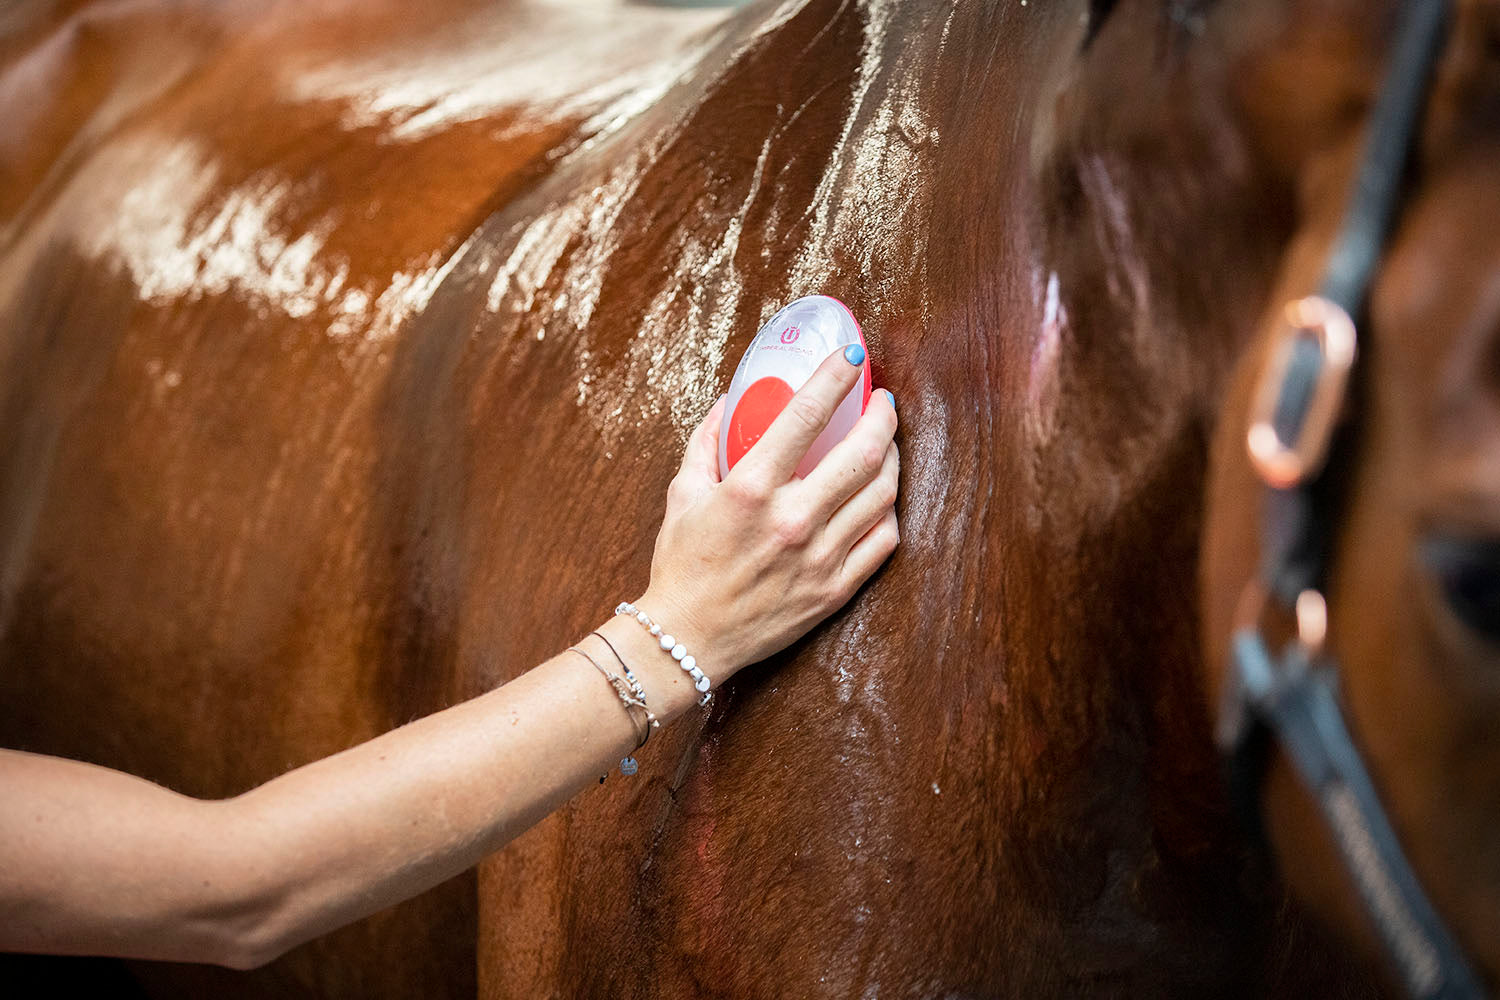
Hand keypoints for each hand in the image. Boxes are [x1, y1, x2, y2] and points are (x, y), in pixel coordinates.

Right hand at [639, 346, 899, 677]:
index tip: (851, 358)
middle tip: (882, 403)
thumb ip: (707, 441)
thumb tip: (731, 400)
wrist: (687, 640)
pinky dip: (888, 511)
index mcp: (751, 489)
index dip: (835, 377)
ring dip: (892, 458)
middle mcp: (792, 521)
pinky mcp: (834, 590)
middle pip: (863, 453)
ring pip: (881, 494)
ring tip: (886, 443)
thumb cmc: (682, 564)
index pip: (805, 415)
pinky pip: (882, 541)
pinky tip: (880, 496)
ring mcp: (819, 558)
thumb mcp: (682, 493)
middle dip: (882, 417)